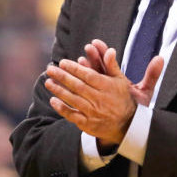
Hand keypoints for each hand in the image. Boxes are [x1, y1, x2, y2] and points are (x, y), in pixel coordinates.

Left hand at [45, 45, 164, 146]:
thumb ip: (113, 65)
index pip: (88, 75)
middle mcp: (100, 100)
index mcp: (108, 87)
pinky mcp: (88, 124)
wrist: (128, 125)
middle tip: (50, 69)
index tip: (62, 62)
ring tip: (48, 82)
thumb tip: (110, 50)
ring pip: (73, 99)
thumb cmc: (123, 98)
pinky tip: (53, 100)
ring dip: (59, 90)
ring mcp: (93, 113)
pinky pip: (72, 115)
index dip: (74, 68)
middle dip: (62, 77)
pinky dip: (62, 108)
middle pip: (78, 86)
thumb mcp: (121, 80)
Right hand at [77, 39, 163, 106]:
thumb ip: (152, 75)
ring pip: (88, 76)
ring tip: (81, 60)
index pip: (109, 60)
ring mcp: (95, 89)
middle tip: (89, 48)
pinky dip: (77, 85)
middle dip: (93, 56)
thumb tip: (161, 59)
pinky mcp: (89, 100)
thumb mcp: (144, 91)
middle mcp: (104, 80)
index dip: (103, 51)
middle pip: (97, 65)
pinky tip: (73, 79)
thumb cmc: (134, 107)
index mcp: (117, 76)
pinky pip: (82, 91)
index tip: (97, 43)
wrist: (125, 124)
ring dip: (83, 68)